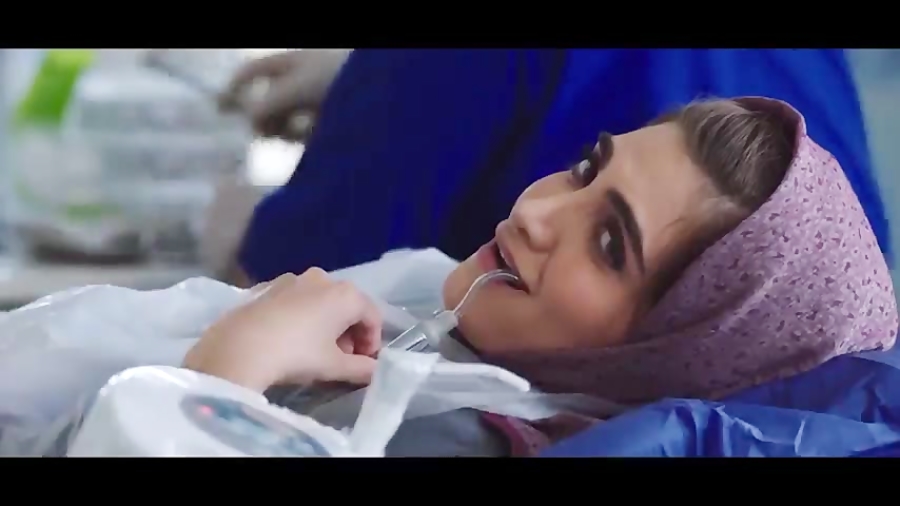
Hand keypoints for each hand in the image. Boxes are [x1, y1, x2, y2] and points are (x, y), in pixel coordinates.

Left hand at [184, 268, 381, 391]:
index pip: (372, 316)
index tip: (364, 364)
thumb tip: (375, 372)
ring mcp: (292, 279)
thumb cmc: (296, 354)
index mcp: (346, 294)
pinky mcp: (268, 287)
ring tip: (314, 352)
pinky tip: (289, 339)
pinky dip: (302, 317)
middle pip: (347, 307)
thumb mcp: (334, 367)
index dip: (373, 342)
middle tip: (340, 360)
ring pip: (320, 302)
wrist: (238, 347)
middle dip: (349, 334)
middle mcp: (322, 278)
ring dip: (325, 325)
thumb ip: (362, 369)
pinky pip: (296, 301)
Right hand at [219, 49, 351, 141]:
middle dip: (265, 119)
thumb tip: (249, 122)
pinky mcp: (335, 126)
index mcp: (294, 61)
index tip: (219, 111)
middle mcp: (305, 80)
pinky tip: (323, 137)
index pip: (252, 72)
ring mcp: (321, 103)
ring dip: (289, 130)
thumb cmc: (342, 79)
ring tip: (306, 131)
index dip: (233, 88)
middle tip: (267, 133)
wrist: (390, 95)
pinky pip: (310, 137)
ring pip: (289, 123)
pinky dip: (310, 139)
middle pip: (269, 103)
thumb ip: (266, 103)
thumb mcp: (297, 87)